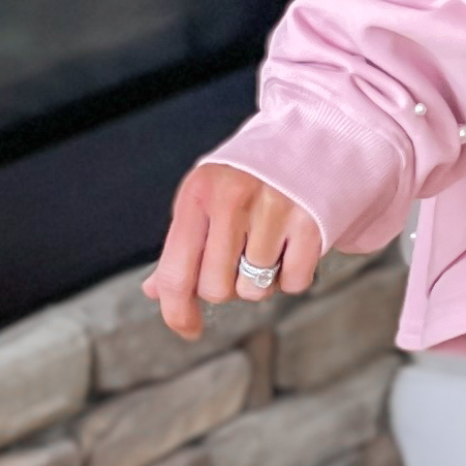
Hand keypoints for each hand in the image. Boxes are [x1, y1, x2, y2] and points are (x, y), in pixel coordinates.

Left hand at [142, 162, 322, 338]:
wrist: (309, 137)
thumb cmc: (249, 174)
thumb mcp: (205, 195)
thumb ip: (181, 244)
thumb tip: (155, 291)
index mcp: (198, 192)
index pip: (175, 273)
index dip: (177, 312)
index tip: (188, 328)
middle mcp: (233, 198)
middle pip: (216, 288)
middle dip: (227, 285)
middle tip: (239, 258)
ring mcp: (274, 209)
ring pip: (255, 290)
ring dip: (260, 280)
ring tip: (268, 245)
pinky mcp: (310, 222)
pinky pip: (293, 283)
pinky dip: (292, 276)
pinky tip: (291, 246)